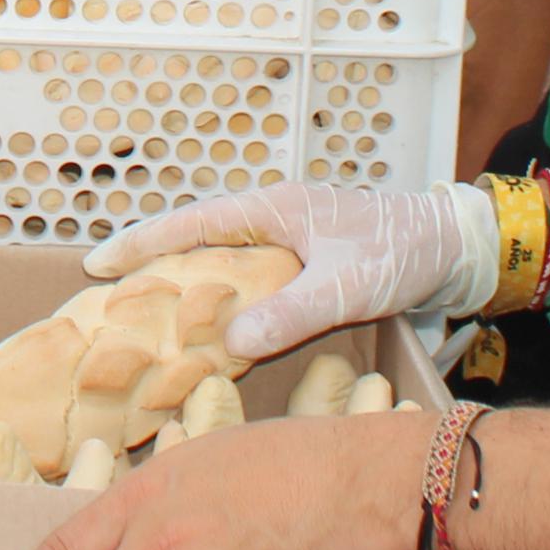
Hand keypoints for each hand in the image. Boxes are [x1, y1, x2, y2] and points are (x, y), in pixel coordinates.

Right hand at [84, 180, 497, 362]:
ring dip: (182, 280)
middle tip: (104, 293)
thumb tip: (230, 342)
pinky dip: (217, 293)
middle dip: (149, 261)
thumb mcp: (347, 286)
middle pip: (194, 237)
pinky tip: (208, 322)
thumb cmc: (403, 252)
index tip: (95, 264)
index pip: (190, 223)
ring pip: (218, 257)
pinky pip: (244, 274)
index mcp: (272, 207)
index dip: (141, 244)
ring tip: (141, 311)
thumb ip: (291, 312)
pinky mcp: (303, 260)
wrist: (455, 247)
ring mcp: (286, 237)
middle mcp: (272, 217)